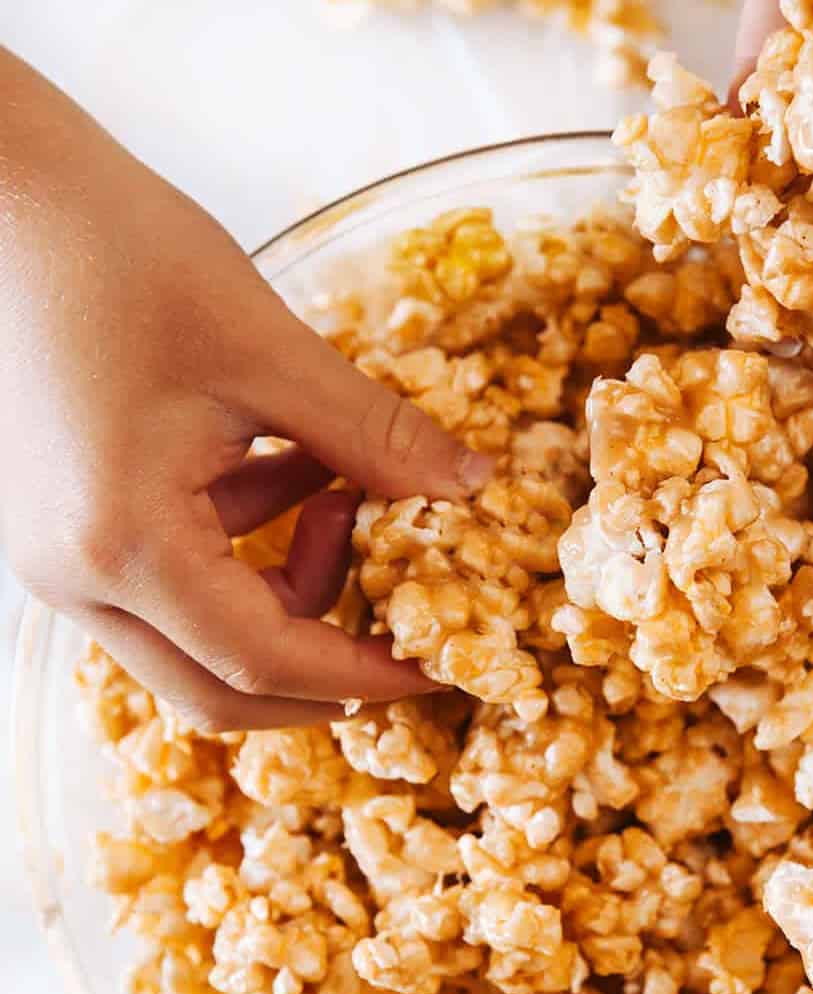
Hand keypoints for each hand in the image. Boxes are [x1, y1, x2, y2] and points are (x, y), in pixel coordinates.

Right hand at [0, 50, 490, 730]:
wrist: (10, 194)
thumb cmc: (125, 259)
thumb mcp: (273, 355)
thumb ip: (379, 440)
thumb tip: (471, 487)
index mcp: (123, 544)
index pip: (260, 661)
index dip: (361, 676)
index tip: (432, 671)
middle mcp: (77, 575)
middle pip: (217, 685)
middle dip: (322, 669)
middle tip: (401, 629)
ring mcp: (65, 556)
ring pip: (199, 636)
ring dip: (290, 588)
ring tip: (341, 493)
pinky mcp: (74, 524)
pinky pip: (177, 578)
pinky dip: (250, 547)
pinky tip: (296, 469)